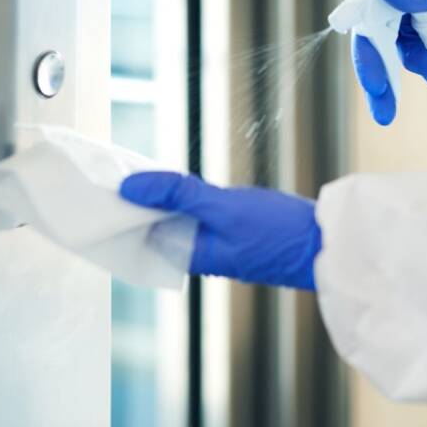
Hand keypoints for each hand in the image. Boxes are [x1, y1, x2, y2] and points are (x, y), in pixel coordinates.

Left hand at [120, 172, 320, 289]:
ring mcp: (216, 242)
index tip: (102, 185)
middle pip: (155, 225)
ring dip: (160, 197)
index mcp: (189, 256)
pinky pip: (196, 214)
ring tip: (138, 171)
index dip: (121, 211)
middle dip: (138, 202)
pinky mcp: (231, 231)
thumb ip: (176, 194)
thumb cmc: (277, 232)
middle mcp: (199, 254)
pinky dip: (184, 199)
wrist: (325, 243)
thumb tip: (129, 187)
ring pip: (175, 218)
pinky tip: (177, 182)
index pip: (139, 235)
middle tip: (115, 170)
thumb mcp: (222, 207)